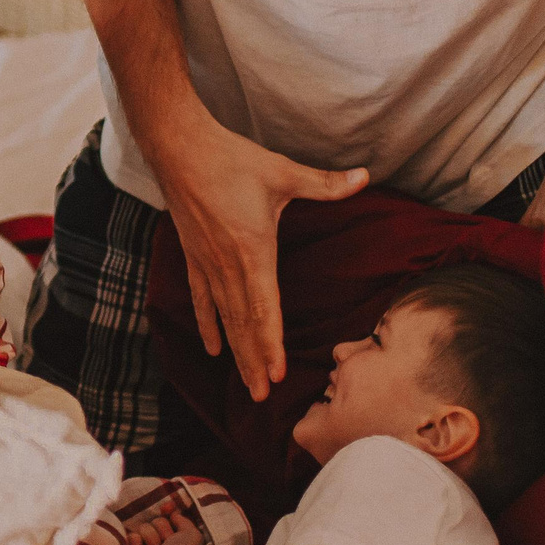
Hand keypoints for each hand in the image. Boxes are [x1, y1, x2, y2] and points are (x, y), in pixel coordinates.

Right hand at [149, 122, 366, 400]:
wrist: (179, 148)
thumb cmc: (231, 159)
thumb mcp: (282, 171)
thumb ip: (325, 183)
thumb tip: (365, 176)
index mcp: (253, 251)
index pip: (263, 308)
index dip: (270, 344)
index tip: (276, 375)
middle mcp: (227, 266)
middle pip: (242, 323)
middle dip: (253, 361)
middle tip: (261, 396)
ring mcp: (207, 265)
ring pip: (223, 319)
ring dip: (235, 353)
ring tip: (244, 384)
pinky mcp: (193, 257)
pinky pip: (201, 301)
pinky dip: (208, 326)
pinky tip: (212, 348)